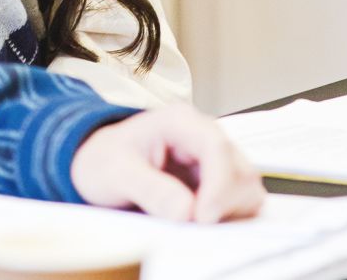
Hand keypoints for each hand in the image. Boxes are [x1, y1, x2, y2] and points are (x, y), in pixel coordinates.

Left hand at [69, 104, 264, 223]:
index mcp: (180, 121)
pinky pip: (240, 200)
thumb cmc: (105, 160)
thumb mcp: (115, 172)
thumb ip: (149, 188)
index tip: (202, 217)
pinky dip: (228, 215)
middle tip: (194, 225)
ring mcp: (213, 158)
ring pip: (247, 186)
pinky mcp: (217, 180)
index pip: (217, 147)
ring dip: (229, 210)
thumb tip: (186, 210)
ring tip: (194, 222)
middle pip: (240, 169)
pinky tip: (199, 220)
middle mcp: (203, 135)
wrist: (99, 164)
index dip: (218, 185)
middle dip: (224, 202)